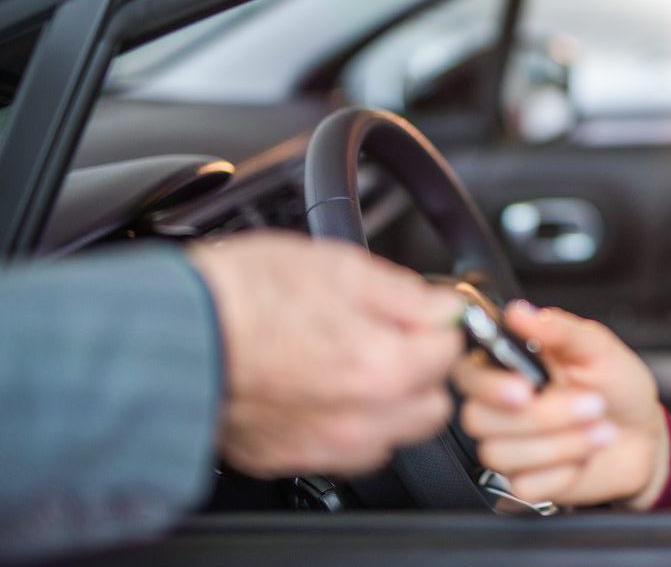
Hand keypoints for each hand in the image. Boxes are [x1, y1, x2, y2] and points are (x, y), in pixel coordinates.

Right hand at [187, 231, 463, 476]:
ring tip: (351, 359)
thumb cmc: (241, 295)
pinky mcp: (289, 457)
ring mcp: (324, 445)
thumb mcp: (337, 266)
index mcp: (381, 367)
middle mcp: (360, 419)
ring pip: (392, 432)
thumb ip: (405, 293)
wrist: (169, 333)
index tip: (424, 313)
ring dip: (389, 401)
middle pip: (432, 403)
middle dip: (422, 369)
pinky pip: (345, 450)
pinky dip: (347, 423)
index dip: (439, 324)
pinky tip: (321, 387)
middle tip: (394, 336)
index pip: (450, 350)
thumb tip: (446, 306)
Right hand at [453, 302, 670, 508]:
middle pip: (480, 419)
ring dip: (562, 443)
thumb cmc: (618, 386)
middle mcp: (502, 406)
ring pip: (502, 454)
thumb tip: (520, 312)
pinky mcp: (525, 482)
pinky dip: (564, 471)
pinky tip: (585, 456)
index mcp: (511, 366)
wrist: (645, 436)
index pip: (468, 373)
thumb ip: (559, 330)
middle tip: (592, 404)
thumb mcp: (598, 348)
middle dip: (543, 417)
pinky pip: (525, 485)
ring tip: (601, 428)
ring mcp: (510, 446)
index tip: (524, 389)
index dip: (488, 385)